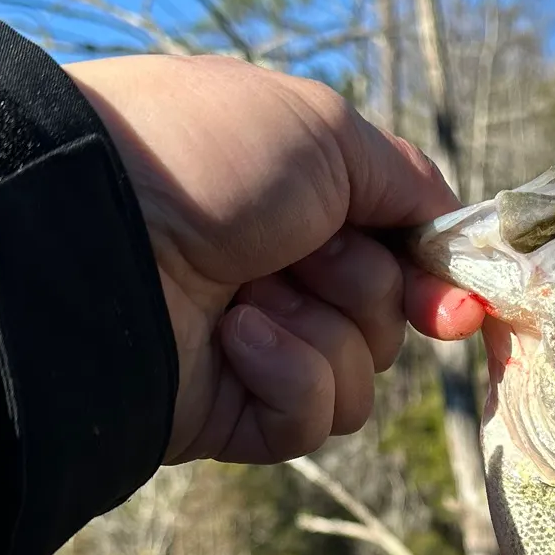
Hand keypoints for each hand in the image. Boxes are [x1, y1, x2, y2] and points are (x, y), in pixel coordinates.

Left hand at [64, 55, 485, 463]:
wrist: (97, 230)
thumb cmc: (205, 157)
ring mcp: (254, 352)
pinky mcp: (230, 414)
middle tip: (304, 257)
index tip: (458, 304)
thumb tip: (451, 233)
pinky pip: (310, 422)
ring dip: (321, 334)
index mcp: (296, 209)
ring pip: (357, 382)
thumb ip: (404, 180)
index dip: (433, 285)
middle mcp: (277, 279)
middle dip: (362, 291)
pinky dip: (288, 377)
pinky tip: (236, 338)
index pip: (395, 263)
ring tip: (250, 297)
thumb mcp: (324, 132)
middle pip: (385, 326)